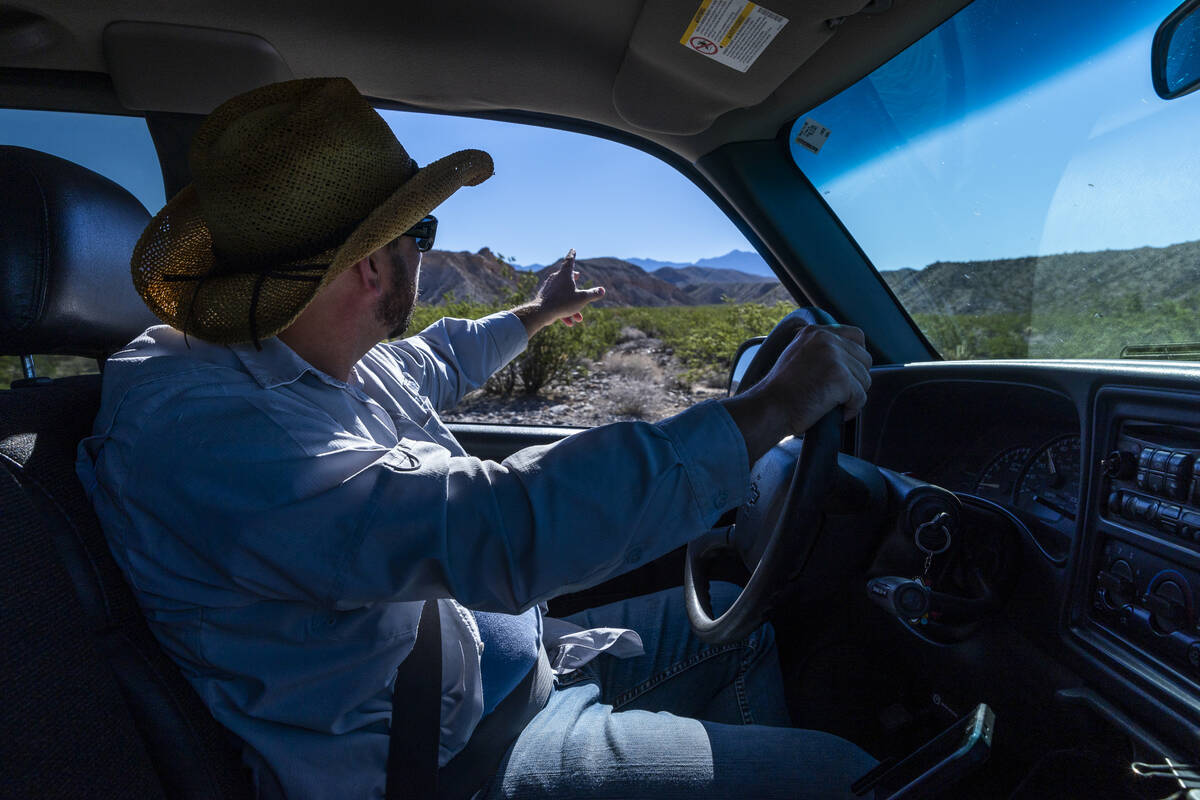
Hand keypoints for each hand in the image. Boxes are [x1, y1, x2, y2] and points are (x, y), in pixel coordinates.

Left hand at [513, 249, 605, 336]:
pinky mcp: (545, 298)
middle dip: (573, 278)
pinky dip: (564, 311)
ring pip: (563, 295)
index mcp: (564, 274)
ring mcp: (549, 288)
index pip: (570, 261)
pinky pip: (557, 303)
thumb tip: (602, 290)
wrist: (541, 313)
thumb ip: (593, 294)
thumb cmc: (563, 303)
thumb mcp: (582, 299)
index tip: (573, 249)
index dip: (573, 255)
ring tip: (579, 318)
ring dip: (573, 306)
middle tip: (577, 275)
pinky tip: (569, 323)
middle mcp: (555, 279)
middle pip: (566, 276)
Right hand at [721, 324, 871, 463]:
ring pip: (865, 380)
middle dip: (855, 379)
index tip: (848, 373)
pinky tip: (831, 411)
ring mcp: (834, 357)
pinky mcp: (841, 377)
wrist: (768, 408)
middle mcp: (826, 339)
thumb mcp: (799, 357)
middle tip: (835, 393)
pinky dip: (850, 409)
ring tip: (829, 403)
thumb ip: (822, 351)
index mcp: (816, 332)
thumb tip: (849, 359)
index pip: (857, 336)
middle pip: (865, 359)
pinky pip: (861, 397)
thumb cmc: (781, 392)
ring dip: (852, 396)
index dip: (857, 357)